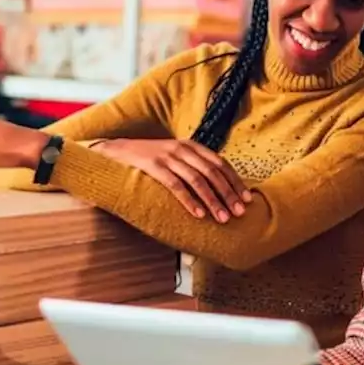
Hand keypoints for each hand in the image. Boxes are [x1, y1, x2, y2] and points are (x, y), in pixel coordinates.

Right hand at [91, 139, 251, 221]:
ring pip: (197, 180)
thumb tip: (219, 190)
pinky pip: (176, 186)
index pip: (220, 164)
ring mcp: (167, 157)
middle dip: (228, 194)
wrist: (116, 151)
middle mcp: (182, 149)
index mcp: (192, 146)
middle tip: (239, 213)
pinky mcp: (153, 166)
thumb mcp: (175, 158)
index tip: (247, 199)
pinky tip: (199, 214)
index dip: (235, 182)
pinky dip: (189, 201)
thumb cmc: (149, 160)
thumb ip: (194, 167)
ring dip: (212, 201)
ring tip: (222, 218)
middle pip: (213, 173)